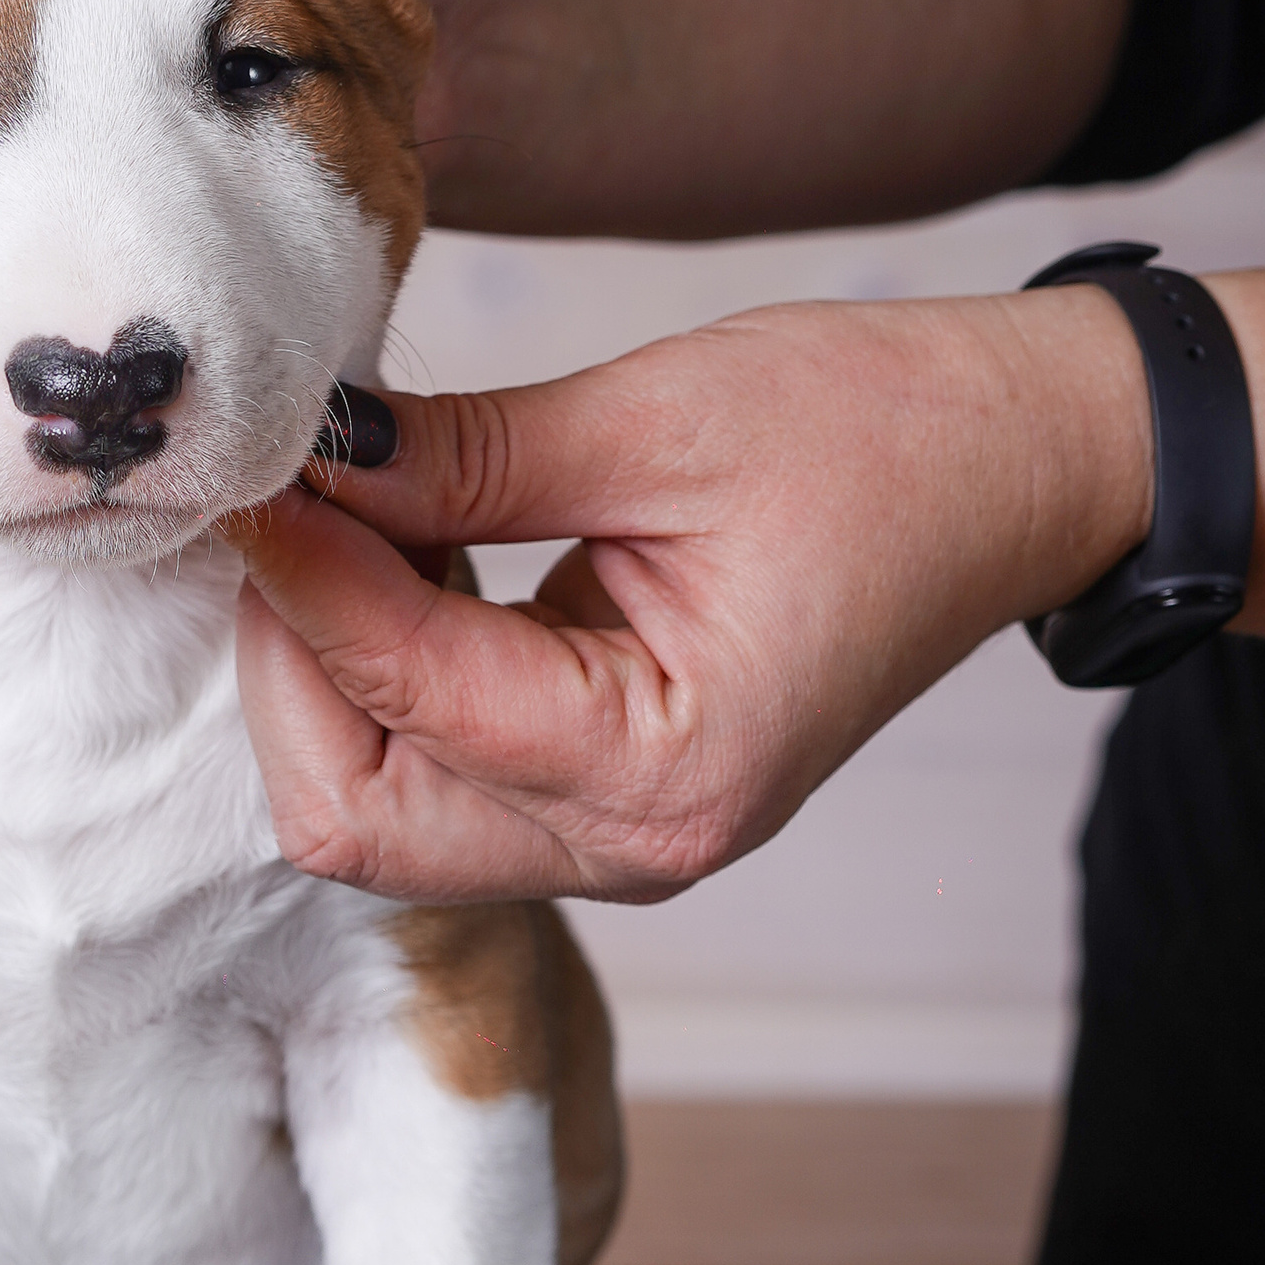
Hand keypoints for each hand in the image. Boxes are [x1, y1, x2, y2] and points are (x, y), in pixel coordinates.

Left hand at [230, 288, 1155, 904]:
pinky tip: (390, 558)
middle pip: (354, 814)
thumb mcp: (658, 420)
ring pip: (374, 808)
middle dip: (284, 660)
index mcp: (667, 770)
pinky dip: (377, 676)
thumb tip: (302, 456)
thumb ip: (462, 459)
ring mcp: (615, 836)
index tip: (246, 466)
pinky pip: (431, 774)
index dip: (299, 576)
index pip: (404, 696)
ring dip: (318, 671)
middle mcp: (634, 844)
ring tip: (333, 518)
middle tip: (274, 504)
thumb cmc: (882, 435)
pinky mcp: (598, 794)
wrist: (1018, 467)